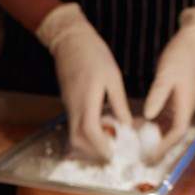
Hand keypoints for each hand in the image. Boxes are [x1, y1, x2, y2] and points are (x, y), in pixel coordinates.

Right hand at [36, 3, 132, 159]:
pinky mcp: (68, 101)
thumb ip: (119, 104)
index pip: (90, 132)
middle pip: (78, 139)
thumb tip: (126, 124)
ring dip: (89, 142)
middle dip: (93, 151)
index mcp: (86, 101)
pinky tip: (101, 126)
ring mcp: (69, 105)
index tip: (112, 154)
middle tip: (110, 152)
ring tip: (107, 140)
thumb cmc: (93, 54)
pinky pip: (75, 123)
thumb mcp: (113, 78)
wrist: (70, 40)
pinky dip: (86, 131)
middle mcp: (74, 106)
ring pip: (75, 133)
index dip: (101, 146)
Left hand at [143, 8, 194, 163]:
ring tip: (140, 145)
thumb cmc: (181, 55)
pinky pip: (166, 115)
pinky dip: (155, 122)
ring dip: (157, 136)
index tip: (152, 156)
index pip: (176, 132)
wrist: (192, 40)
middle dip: (160, 146)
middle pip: (173, 133)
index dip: (165, 146)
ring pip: (169, 125)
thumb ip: (157, 95)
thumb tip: (149, 116)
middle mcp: (185, 106)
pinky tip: (143, 124)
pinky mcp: (176, 97)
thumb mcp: (166, 74)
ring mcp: (181, 102)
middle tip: (143, 157)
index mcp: (185, 104)